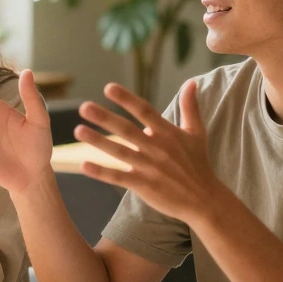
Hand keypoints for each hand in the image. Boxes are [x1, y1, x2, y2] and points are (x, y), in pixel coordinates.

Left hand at [75, 80, 232, 225]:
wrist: (204, 199)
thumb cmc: (198, 163)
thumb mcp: (196, 132)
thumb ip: (191, 106)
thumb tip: (192, 81)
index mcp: (167, 133)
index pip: (144, 111)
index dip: (127, 99)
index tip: (108, 88)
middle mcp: (156, 148)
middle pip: (127, 130)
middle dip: (105, 118)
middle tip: (83, 107)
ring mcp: (149, 167)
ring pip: (119, 152)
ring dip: (98, 141)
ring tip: (78, 130)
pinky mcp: (144, 185)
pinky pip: (119, 177)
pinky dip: (102, 172)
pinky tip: (84, 165)